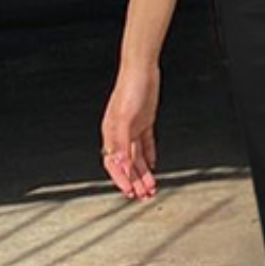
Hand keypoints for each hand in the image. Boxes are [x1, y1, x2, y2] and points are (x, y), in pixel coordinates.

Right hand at [101, 61, 160, 199]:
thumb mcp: (125, 119)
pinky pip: (145, 144)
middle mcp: (120, 133)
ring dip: (144, 173)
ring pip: (137, 157)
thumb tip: (122, 165)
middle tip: (144, 196)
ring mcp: (132, 128)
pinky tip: (153, 166)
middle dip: (135, 181)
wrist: (142, 70)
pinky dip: (149, 156)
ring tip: (151, 187)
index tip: (129, 193)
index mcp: (111, 134)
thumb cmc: (130, 90)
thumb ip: (122, 144)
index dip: (121, 180)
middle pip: (127, 164)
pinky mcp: (144, 122)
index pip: (114, 164)